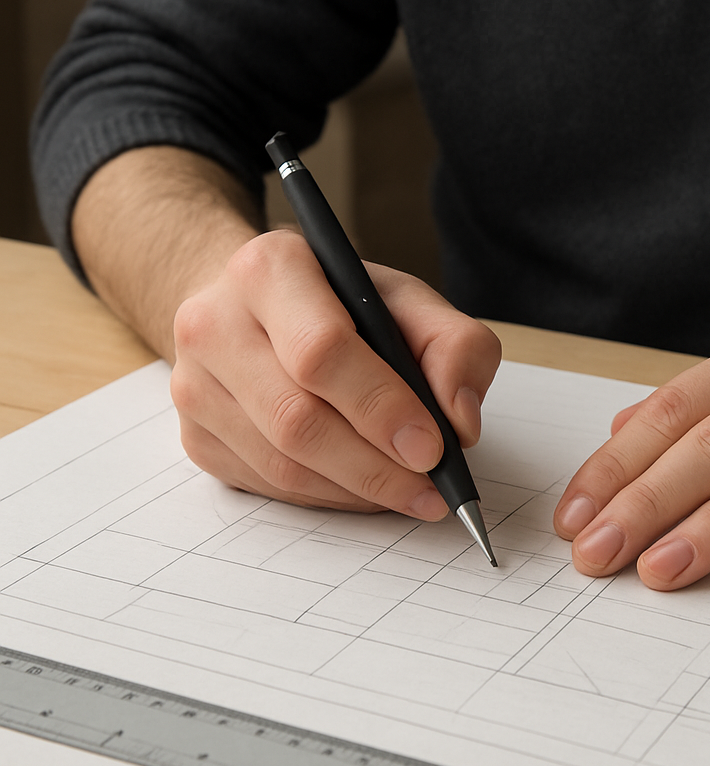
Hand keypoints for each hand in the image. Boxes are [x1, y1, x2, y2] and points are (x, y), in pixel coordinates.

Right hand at [170, 229, 500, 513]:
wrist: (256, 307)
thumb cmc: (339, 303)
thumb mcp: (408, 300)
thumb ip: (455, 346)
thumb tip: (460, 422)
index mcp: (270, 269)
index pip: (320, 350)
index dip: (380, 406)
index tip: (432, 447)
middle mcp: (214, 323)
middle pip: (295, 418)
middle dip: (375, 466)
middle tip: (431, 488)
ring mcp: (194, 385)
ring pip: (280, 463)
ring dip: (356, 490)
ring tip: (411, 492)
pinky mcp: (195, 436)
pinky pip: (267, 485)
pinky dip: (327, 497)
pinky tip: (364, 486)